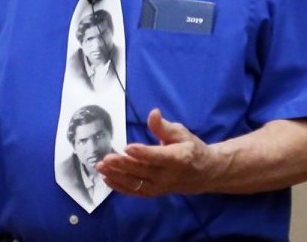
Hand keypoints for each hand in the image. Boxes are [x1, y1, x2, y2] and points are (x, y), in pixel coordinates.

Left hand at [97, 108, 218, 196]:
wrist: (205, 174)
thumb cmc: (191, 149)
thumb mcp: (182, 133)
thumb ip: (164, 126)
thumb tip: (153, 113)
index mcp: (178, 159)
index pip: (158, 157)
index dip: (142, 153)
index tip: (127, 147)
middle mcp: (168, 176)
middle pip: (143, 171)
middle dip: (123, 165)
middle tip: (106, 158)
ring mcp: (160, 187)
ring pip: (136, 183)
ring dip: (117, 176)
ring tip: (101, 167)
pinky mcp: (154, 192)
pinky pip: (135, 192)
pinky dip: (120, 187)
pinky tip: (107, 178)